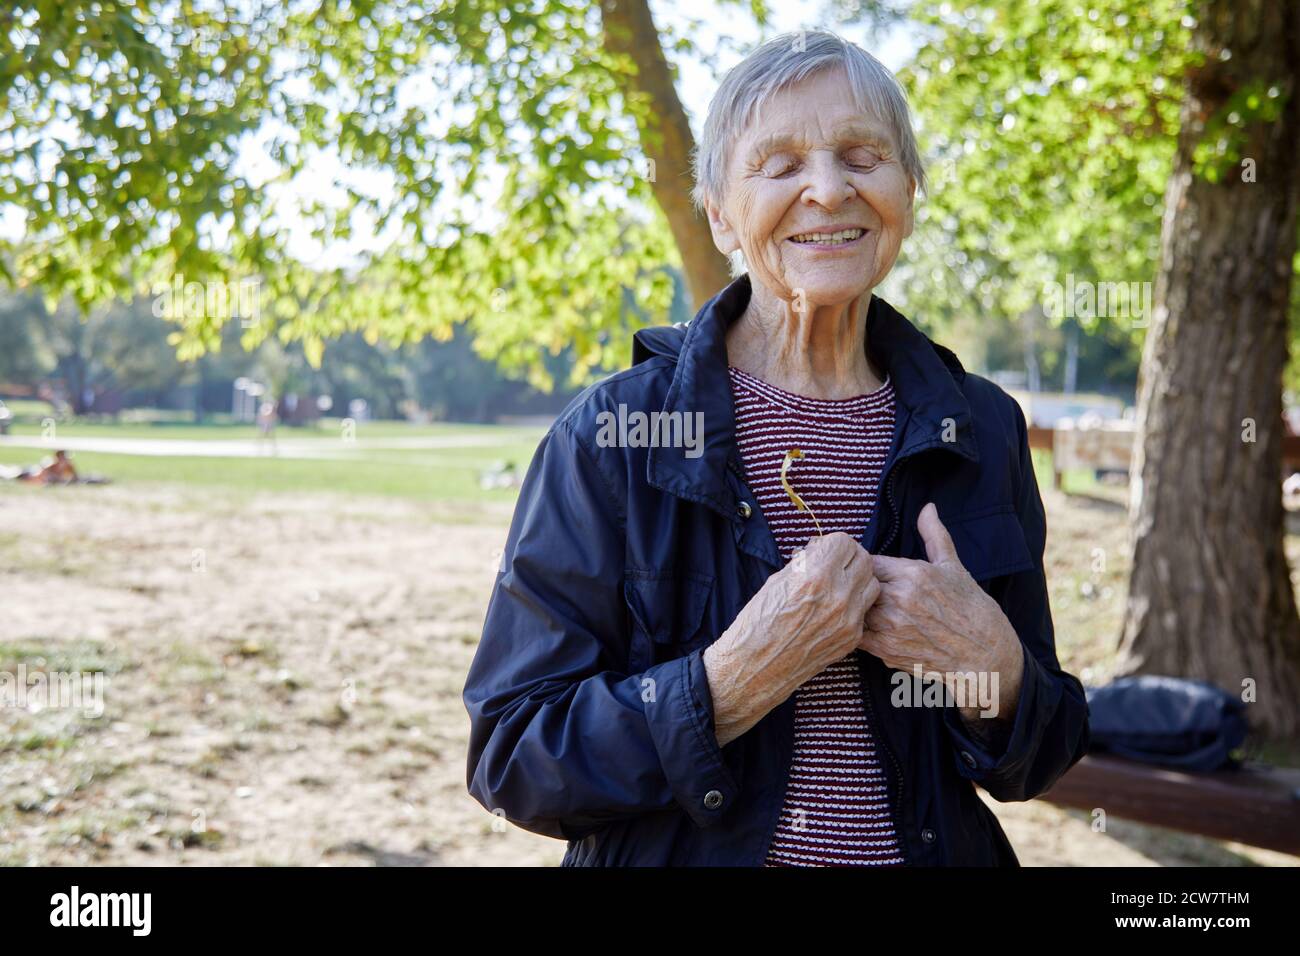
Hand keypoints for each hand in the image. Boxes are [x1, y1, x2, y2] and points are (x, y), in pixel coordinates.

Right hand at [704, 532, 880, 745]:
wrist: (756, 666)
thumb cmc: (758, 622)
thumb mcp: (777, 580)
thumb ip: (805, 562)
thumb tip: (820, 549)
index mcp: (815, 575)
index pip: (845, 542)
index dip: (833, 544)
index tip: (824, 549)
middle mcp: (837, 596)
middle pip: (864, 560)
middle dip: (849, 558)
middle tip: (834, 564)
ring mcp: (849, 619)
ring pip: (872, 585)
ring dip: (858, 579)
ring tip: (837, 585)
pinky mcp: (852, 638)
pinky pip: (864, 610)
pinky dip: (854, 604)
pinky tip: (834, 609)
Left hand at [858, 503, 1023, 721]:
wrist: (985, 653)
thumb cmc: (970, 607)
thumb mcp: (953, 566)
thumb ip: (934, 535)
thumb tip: (928, 507)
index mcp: (913, 573)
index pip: (867, 561)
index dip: (865, 565)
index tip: (868, 569)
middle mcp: (899, 598)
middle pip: (858, 584)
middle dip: (858, 585)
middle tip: (862, 587)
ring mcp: (891, 626)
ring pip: (855, 609)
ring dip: (858, 607)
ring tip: (866, 607)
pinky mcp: (886, 650)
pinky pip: (857, 636)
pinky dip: (859, 630)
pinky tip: (870, 628)